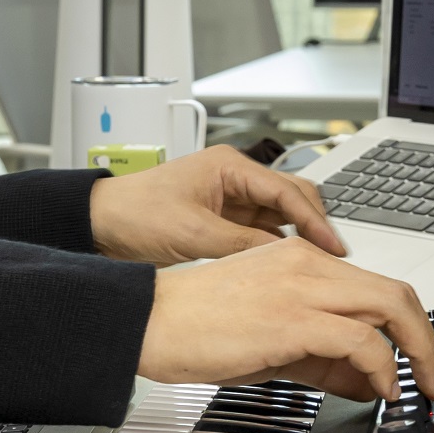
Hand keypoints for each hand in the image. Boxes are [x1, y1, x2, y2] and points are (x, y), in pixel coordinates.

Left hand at [89, 144, 343, 264]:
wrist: (100, 224)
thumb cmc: (133, 214)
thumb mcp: (193, 233)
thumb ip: (241, 245)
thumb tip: (281, 258)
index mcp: (229, 166)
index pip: (287, 191)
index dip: (315, 221)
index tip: (334, 246)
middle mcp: (234, 177)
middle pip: (291, 198)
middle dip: (313, 225)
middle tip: (333, 257)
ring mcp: (229, 198)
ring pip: (279, 216)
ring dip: (296, 238)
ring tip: (316, 265)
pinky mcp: (222, 219)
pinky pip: (261, 231)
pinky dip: (276, 247)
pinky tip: (285, 266)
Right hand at [136, 237, 433, 401]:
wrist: (150, 321)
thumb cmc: (198, 325)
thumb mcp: (273, 338)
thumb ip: (323, 356)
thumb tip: (366, 380)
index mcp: (301, 259)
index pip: (376, 286)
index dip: (409, 326)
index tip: (419, 360)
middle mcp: (307, 264)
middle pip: (396, 292)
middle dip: (426, 339)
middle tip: (433, 377)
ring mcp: (301, 288)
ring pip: (390, 307)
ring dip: (416, 354)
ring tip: (417, 389)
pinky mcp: (292, 319)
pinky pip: (361, 340)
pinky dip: (384, 368)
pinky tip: (380, 389)